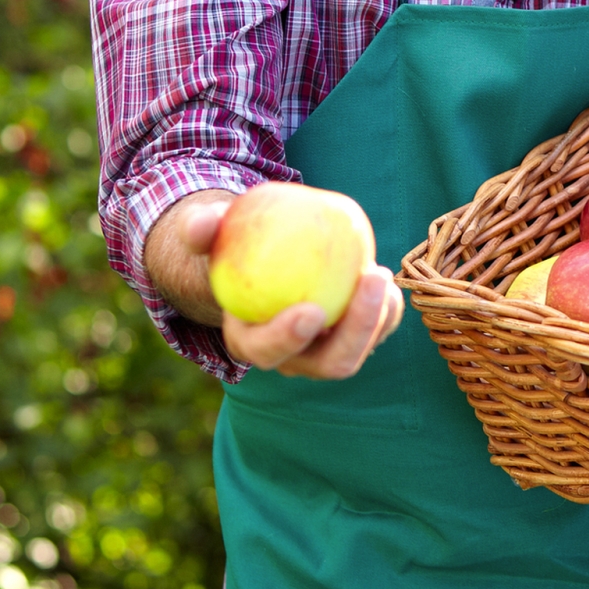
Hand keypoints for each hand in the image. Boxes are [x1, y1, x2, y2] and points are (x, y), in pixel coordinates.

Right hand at [146, 189, 405, 379]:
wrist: (262, 261)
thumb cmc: (232, 245)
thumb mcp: (210, 233)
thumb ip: (201, 229)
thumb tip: (202, 224)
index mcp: (250, 342)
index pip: (268, 352)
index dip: (288, 339)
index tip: (311, 310)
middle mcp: (292, 358)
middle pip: (329, 364)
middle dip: (356, 332)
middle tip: (370, 280)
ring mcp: (326, 351)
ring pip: (360, 350)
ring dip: (377, 318)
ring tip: (378, 273)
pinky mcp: (354, 335)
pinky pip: (378, 328)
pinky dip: (387, 308)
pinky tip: (386, 275)